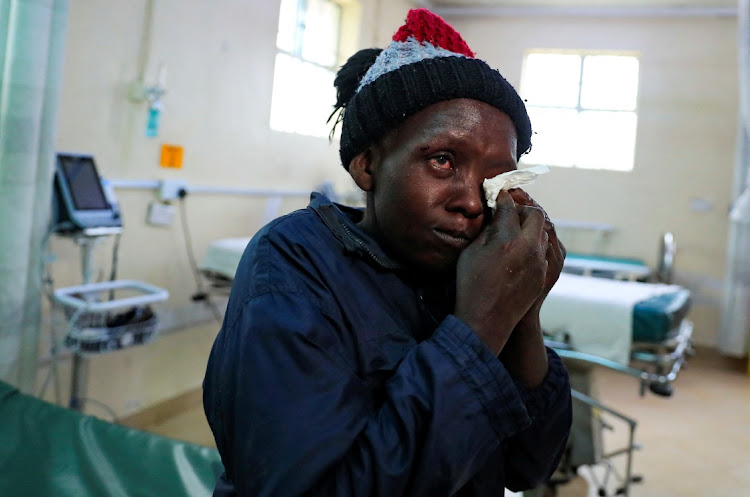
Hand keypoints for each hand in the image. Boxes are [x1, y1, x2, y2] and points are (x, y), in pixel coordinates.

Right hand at [454, 191, 548, 354]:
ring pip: (542, 231)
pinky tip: (520, 250)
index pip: (509, 207)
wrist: (487, 320)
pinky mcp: (543, 274)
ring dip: (531, 227)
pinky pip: (544, 250)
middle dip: (523, 209)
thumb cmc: (472, 285)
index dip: (503, 198)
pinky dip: (534, 244)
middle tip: (510, 213)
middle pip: (535, 214)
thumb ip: (487, 230)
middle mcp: (528, 247)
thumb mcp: (471, 253)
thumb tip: (496, 215)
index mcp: (508, 239)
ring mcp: (539, 261)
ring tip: (515, 231)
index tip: (499, 195)